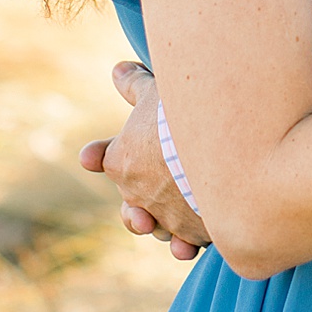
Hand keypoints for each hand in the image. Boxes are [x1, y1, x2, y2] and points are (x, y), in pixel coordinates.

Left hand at [79, 62, 209, 260]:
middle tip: (147, 190)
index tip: (91, 156)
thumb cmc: (182, 114)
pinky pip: (187, 241)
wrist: (220, 147)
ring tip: (175, 214)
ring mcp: (164, 217)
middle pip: (131, 203)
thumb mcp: (156, 91)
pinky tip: (193, 237)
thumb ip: (135, 85)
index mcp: (121, 160)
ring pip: (158, 226)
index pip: (100, 158)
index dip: (97, 155)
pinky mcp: (194, 233)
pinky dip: (188, 239)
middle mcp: (136, 194)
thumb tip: (118, 70)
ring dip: (165, 221)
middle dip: (137, 200)